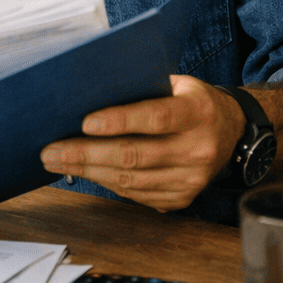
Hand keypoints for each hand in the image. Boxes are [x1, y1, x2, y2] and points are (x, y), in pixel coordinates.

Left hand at [39, 75, 244, 211]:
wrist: (231, 131)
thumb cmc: (191, 101)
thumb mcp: (175, 84)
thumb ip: (141, 89)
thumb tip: (87, 93)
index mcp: (198, 112)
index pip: (156, 117)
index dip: (119, 121)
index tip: (84, 122)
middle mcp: (199, 148)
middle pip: (136, 154)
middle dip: (86, 153)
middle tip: (51, 150)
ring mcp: (192, 179)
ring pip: (131, 179)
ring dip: (88, 171)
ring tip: (56, 161)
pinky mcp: (182, 198)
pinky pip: (136, 193)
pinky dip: (106, 182)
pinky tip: (84, 171)